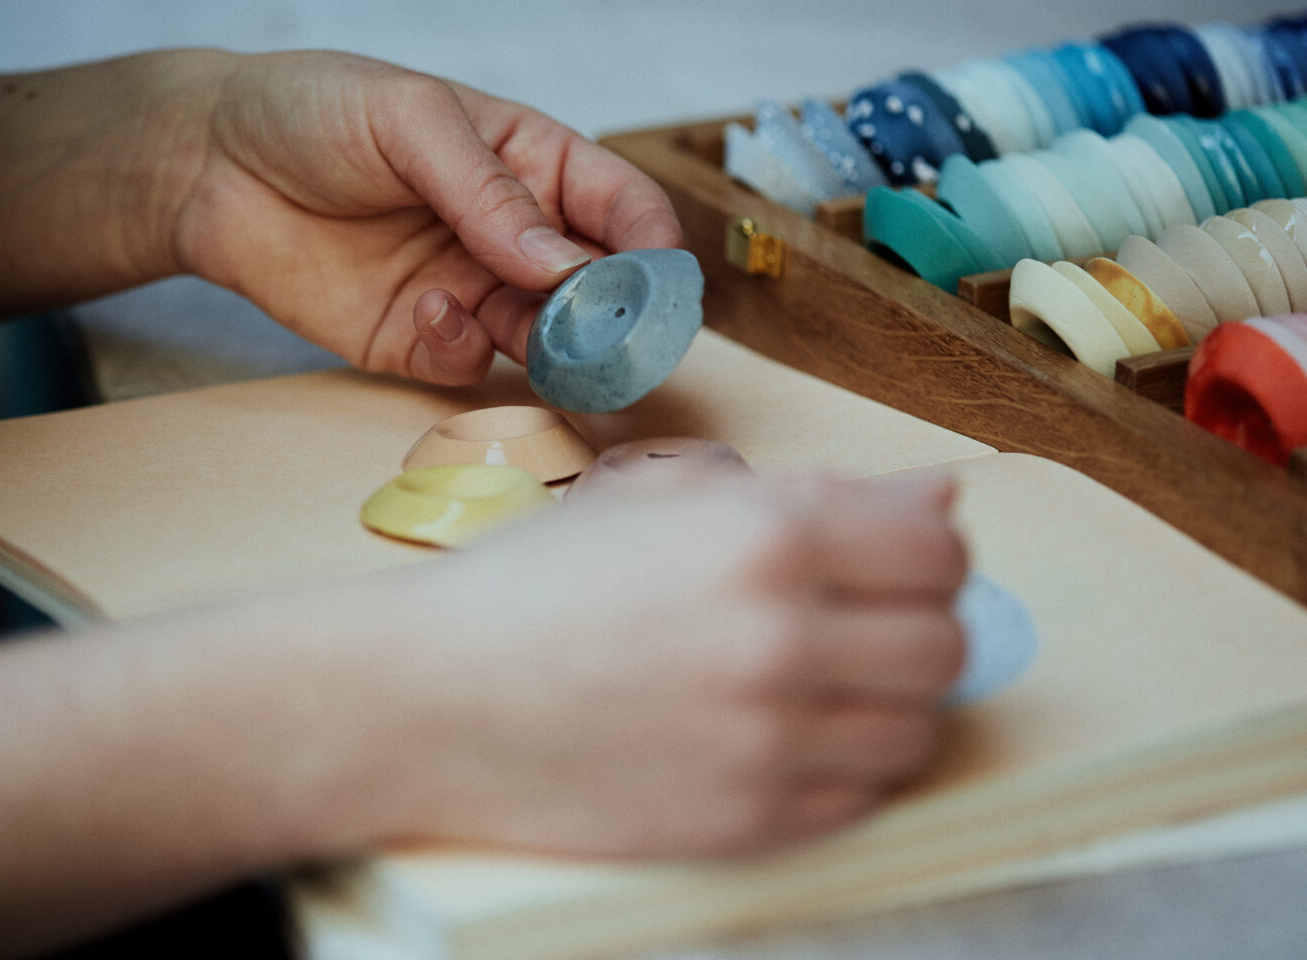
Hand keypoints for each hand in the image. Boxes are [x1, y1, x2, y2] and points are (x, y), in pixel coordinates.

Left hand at [170, 51, 682, 384]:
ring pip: (544, 339)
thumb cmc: (312, 111)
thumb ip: (490, 192)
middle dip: (610, 317)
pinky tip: (428, 310)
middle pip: (597, 289)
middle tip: (608, 337)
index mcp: (530, 163)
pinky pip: (470, 365)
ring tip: (527, 332)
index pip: (621, 206)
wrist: (207, 165)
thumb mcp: (410, 121)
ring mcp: (469, 289)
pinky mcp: (420, 339)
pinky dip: (463, 349)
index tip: (656, 284)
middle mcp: (512, 235)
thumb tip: (563, 264)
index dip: (649, 246)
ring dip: (548, 347)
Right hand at [310, 469, 967, 858]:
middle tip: (855, 622)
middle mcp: (782, 636)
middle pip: (946, 642)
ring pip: (919, 727)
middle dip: (914, 624)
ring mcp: (769, 740)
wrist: (431, 697)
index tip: (892, 562)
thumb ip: (818, 492)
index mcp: (765, 534)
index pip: (940, 548)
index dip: (925, 551)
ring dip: (887, 700)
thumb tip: (938, 497)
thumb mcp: (662, 499)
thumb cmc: (533, 587)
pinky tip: (782, 734)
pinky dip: (844, 765)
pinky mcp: (750, 821)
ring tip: (818, 682)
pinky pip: (864, 796)